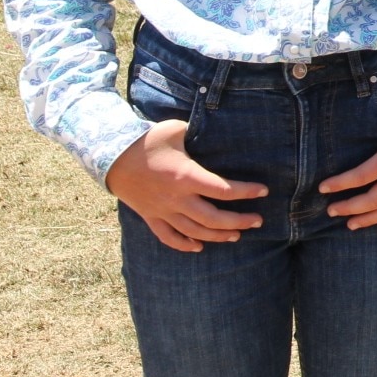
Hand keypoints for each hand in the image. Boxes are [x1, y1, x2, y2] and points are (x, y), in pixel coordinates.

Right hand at [104, 119, 267, 252]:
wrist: (111, 157)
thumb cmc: (147, 140)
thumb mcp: (176, 130)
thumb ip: (199, 133)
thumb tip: (218, 129)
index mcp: (186, 176)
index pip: (224, 189)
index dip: (247, 192)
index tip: (264, 191)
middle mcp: (176, 199)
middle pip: (213, 218)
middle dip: (239, 222)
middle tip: (258, 221)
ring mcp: (162, 211)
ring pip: (194, 232)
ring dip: (217, 236)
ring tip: (237, 235)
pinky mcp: (150, 216)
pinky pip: (168, 237)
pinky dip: (184, 245)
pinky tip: (199, 247)